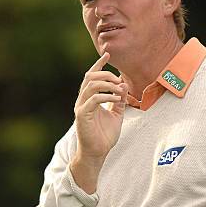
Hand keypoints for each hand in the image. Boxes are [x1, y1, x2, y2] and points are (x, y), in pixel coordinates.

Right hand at [70, 52, 127, 192]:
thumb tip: (124, 85)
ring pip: (91, 85)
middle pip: (90, 77)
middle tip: (119, 80)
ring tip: (120, 90)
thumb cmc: (105, 135)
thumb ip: (119, 100)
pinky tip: (116, 99)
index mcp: (90, 98)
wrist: (98, 152)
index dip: (99, 64)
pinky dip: (106, 96)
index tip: (107, 54)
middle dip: (106, 74)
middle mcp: (83, 100)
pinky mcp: (82, 115)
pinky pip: (93, 100)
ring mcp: (81, 107)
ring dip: (107, 84)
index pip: (92, 76)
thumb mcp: (116, 115)